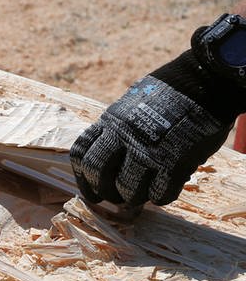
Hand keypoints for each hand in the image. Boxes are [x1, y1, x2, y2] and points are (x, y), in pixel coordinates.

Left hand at [70, 50, 243, 205]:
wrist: (201, 83)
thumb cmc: (166, 96)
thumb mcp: (130, 107)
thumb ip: (117, 130)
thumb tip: (110, 157)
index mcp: (110, 122)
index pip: (81, 153)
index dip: (83, 177)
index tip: (91, 189)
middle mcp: (123, 136)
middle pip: (97, 172)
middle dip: (104, 191)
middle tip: (116, 197)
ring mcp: (147, 149)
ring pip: (127, 188)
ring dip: (133, 197)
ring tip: (142, 195)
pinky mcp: (174, 161)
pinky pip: (160, 192)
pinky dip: (160, 197)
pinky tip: (164, 190)